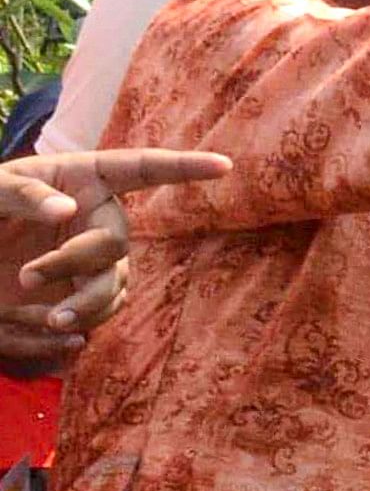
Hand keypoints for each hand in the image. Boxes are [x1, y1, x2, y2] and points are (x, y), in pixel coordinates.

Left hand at [0, 148, 229, 369]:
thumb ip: (23, 193)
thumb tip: (68, 211)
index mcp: (83, 179)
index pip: (140, 168)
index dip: (183, 167)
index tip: (224, 165)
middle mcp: (98, 217)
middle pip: (115, 243)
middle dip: (77, 263)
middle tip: (28, 277)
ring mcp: (95, 257)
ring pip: (114, 284)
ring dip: (86, 304)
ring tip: (49, 320)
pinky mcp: (84, 291)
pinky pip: (102, 311)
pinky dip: (81, 321)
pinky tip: (48, 325)